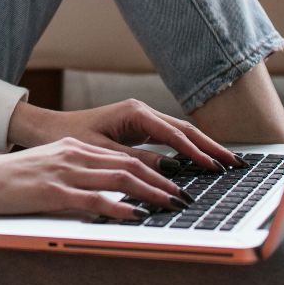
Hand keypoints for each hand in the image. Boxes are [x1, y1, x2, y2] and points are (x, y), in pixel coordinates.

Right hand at [0, 137, 193, 219]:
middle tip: (183, 196)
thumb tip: (105, 192)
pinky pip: (94, 199)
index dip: (153, 170)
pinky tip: (136, 215)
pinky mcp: (53, 192)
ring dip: (150, 193)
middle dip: (161, 181)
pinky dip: (119, 207)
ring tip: (171, 205)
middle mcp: (74, 155)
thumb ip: (76, 175)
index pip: (123, 157)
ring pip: (119, 179)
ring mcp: (64, 172)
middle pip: (128, 165)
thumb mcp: (49, 169)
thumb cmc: (10, 180)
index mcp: (74, 148)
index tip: (173, 183)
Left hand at [8, 98, 243, 173]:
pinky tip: (202, 162)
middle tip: (235, 164)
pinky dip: (188, 150)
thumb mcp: (102, 153)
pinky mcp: (139, 128)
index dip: (196, 153)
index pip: (174, 135)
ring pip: (181, 134)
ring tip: (227, 164)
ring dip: (204, 148)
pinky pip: (170, 139)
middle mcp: (142, 112)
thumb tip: (170, 172)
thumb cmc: (69, 138)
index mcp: (134, 113)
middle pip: (185, 130)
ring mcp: (142, 119)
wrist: (48, 129)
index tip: (215, 168)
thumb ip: (136, 162)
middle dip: (211, 147)